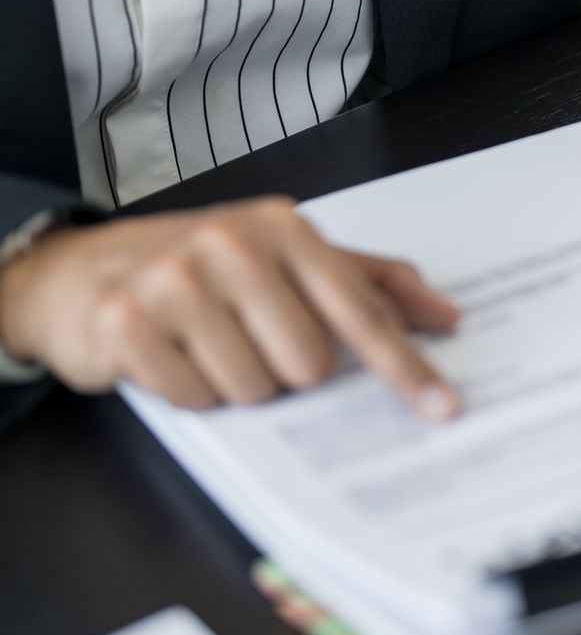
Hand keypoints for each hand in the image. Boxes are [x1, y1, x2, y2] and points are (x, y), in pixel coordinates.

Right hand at [0, 198, 460, 417]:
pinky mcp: (126, 322)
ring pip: (253, 388)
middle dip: (285, 370)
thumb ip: (370, 282)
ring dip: (235, 383)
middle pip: (308, 364)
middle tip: (251, 340)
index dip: (403, 365)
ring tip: (206, 343)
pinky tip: (171, 355)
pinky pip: (195, 398)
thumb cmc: (202, 265)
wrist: (81, 269)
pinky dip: (189, 391)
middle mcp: (231, 245)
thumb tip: (445, 316)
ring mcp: (175, 281)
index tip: (442, 405)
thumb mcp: (288, 256)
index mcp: (284, 229)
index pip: (359, 310)